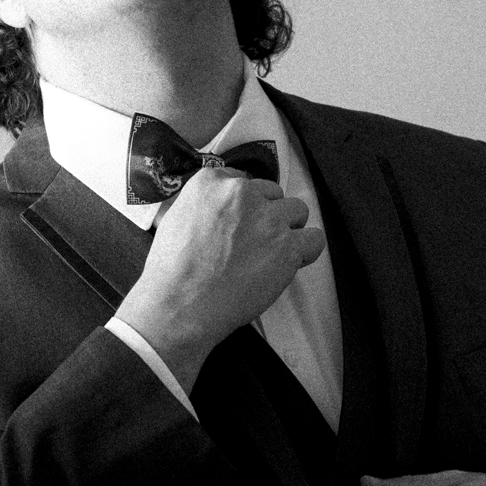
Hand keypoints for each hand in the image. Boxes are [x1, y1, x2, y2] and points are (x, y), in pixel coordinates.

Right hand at [115, 167, 326, 387]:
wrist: (181, 304)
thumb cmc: (171, 270)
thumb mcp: (174, 218)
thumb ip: (203, 205)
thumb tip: (220, 212)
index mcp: (211, 182)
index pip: (244, 181)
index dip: (245, 205)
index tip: (240, 224)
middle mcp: (243, 193)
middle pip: (273, 194)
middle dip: (267, 215)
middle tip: (253, 243)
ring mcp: (268, 219)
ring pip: (298, 211)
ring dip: (288, 230)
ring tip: (271, 254)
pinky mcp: (287, 247)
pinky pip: (314, 239)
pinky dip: (306, 251)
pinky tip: (290, 263)